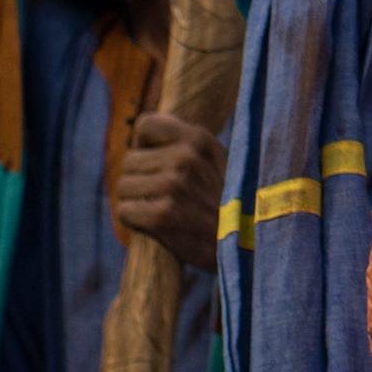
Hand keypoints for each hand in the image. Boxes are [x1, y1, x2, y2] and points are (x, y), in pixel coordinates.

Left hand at [111, 111, 225, 261]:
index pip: (145, 125)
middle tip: (162, 196)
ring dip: (136, 201)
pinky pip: (125, 211)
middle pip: (130, 161)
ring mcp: (174, 185)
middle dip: (139, 179)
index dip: (145, 147)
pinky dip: (135, 221)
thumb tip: (141, 138)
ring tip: (161, 211)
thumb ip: (184, 145)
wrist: (247, 246)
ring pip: (123, 187)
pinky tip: (157, 225)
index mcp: (199, 139)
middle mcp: (186, 157)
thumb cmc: (227, 205)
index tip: (157, 163)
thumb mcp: (216, 162)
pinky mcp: (162, 215)